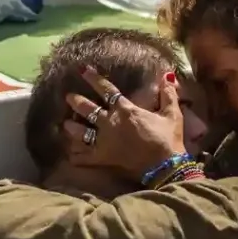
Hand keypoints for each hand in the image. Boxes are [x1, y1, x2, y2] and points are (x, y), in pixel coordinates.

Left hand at [61, 66, 183, 179]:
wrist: (164, 168)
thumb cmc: (168, 139)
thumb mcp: (172, 114)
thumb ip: (168, 94)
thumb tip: (168, 75)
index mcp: (125, 110)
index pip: (106, 90)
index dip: (94, 79)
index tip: (83, 70)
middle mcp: (110, 123)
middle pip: (88, 109)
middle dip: (76, 101)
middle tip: (68, 97)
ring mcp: (103, 141)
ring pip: (80, 132)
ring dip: (72, 127)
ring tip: (65, 123)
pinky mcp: (102, 159)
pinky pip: (83, 156)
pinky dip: (75, 155)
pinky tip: (70, 154)